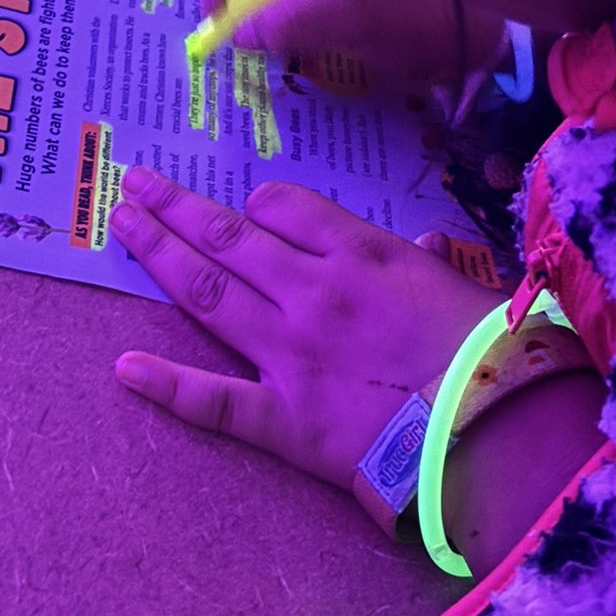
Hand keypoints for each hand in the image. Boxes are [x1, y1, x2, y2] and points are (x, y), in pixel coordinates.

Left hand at [109, 166, 500, 491]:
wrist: (494, 433)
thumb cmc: (494, 354)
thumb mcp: (468, 287)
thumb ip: (433, 263)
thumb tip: (425, 244)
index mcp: (360, 255)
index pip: (284, 207)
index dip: (258, 204)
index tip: (243, 205)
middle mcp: (311, 293)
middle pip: (227, 237)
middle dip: (177, 206)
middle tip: (134, 182)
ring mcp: (288, 354)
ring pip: (207, 293)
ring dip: (158, 254)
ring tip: (121, 224)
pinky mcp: (282, 419)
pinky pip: (215, 400)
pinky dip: (166, 383)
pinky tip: (124, 367)